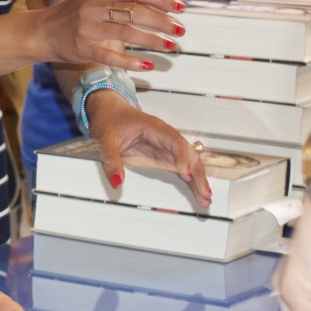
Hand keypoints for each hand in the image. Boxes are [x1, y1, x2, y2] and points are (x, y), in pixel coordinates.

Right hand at [39, 0, 183, 71]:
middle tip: (180, 30)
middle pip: (135, 11)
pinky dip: (131, 62)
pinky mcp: (83, 49)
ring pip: (126, 33)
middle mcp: (93, 7)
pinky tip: (147, 65)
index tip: (180, 7)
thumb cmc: (73, 15)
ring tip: (170, 46)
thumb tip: (159, 5)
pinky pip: (110, 56)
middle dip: (162, 21)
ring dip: (152, 40)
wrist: (40, 32)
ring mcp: (87, 28)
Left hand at [87, 92, 210, 205]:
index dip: (182, 159)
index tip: (186, 174)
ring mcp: (165, 146)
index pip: (175, 143)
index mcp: (154, 128)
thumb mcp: (105, 139)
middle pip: (187, 155)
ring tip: (205, 198)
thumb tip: (117, 180)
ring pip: (187, 163)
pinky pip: (180, 167)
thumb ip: (111, 160)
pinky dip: (189, 179)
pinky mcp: (162, 155)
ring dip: (197, 179)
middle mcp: (165, 137)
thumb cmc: (110, 119)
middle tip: (203, 193)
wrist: (108, 111)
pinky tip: (197, 191)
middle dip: (197, 174)